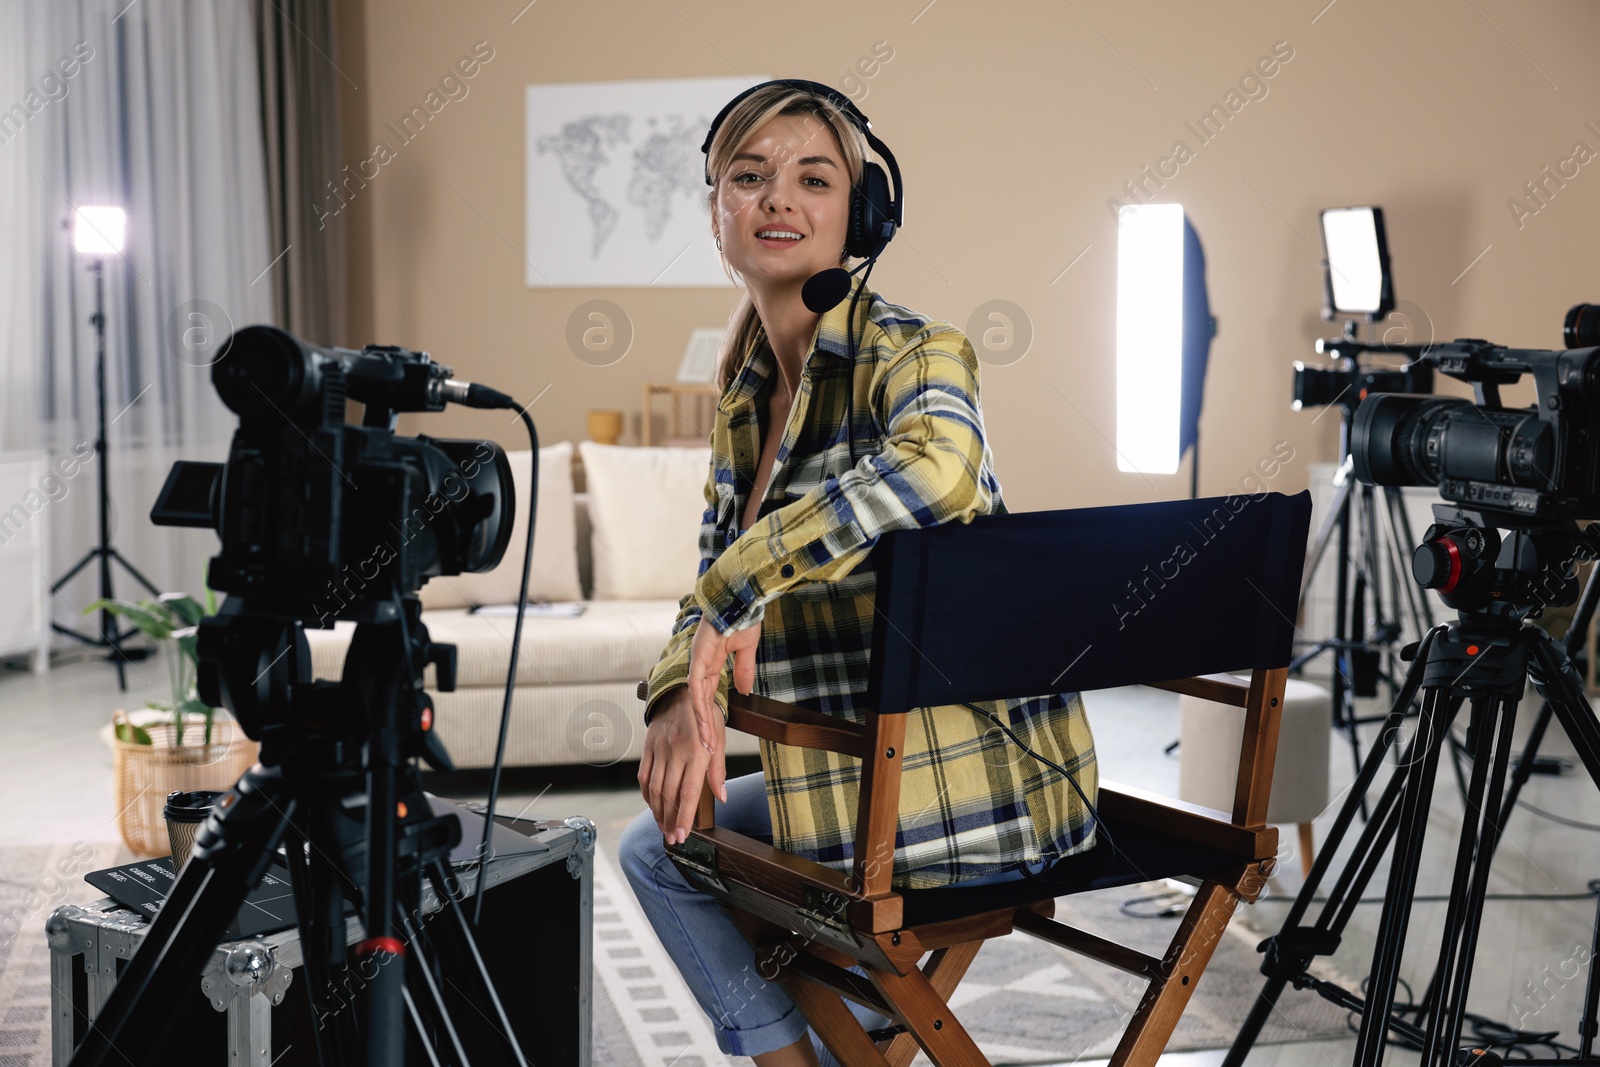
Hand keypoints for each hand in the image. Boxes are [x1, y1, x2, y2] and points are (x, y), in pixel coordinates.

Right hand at [638, 689, 725, 844]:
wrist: (680, 691)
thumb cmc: (705, 717)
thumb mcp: (718, 739)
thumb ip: (718, 770)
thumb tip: (722, 798)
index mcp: (697, 751)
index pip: (689, 791)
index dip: (685, 816)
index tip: (682, 835)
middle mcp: (675, 752)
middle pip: (669, 794)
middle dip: (670, 821)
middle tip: (673, 839)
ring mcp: (659, 750)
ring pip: (654, 788)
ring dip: (657, 812)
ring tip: (663, 828)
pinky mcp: (648, 748)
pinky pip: (644, 776)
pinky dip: (646, 795)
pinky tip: (653, 807)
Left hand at [687, 616, 759, 755]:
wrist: (740, 596)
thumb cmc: (743, 615)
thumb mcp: (746, 649)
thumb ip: (743, 670)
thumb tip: (743, 691)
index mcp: (712, 660)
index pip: (709, 693)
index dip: (710, 714)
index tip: (714, 732)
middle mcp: (701, 663)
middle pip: (700, 702)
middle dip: (704, 726)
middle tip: (707, 750)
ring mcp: (697, 661)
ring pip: (696, 700)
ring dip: (701, 724)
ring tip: (706, 746)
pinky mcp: (698, 658)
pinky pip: (698, 688)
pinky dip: (700, 708)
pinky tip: (704, 724)